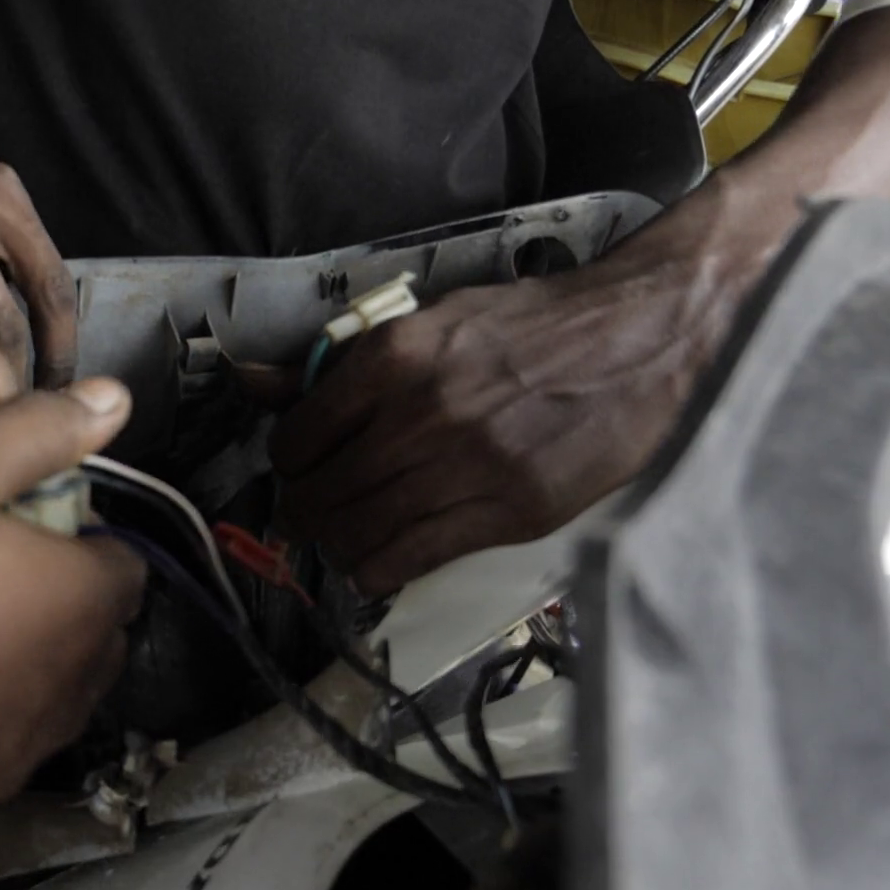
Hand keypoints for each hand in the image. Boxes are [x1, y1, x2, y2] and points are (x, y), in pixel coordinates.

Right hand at [0, 379, 146, 831]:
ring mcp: (5, 757)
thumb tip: (108, 405)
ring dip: (8, 648)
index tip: (4, 505)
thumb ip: (33, 433)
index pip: (123, 557)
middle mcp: (59, 695)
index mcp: (71, 603)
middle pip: (91, 629)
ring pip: (42, 688)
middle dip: (48, 588)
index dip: (69, 521)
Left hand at [269, 186, 780, 594]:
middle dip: (302, 511)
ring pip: (360, 533)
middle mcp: (422, 415)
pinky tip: (376, 560)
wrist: (639, 339)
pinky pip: (413, 559)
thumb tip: (250, 380)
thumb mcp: (431, 320)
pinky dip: (378, 569)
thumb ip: (340, 360)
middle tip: (306, 514)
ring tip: (342, 536)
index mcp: (396, 358)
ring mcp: (467, 469)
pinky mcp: (510, 513)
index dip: (288, 461)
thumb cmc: (531, 326)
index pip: (298, 436)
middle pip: (323, 493)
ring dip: (336, 544)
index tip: (298, 467)